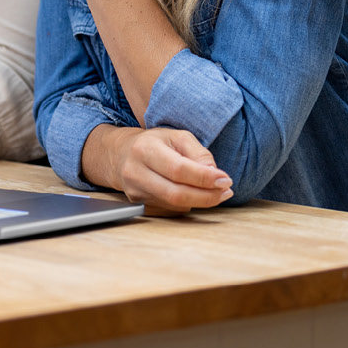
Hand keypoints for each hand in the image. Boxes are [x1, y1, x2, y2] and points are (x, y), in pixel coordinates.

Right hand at [88, 125, 233, 214]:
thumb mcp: (177, 136)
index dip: (204, 178)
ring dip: (200, 201)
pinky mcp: (138, 205)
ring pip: (174, 205)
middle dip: (206, 196)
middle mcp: (136, 172)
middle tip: (226, 191)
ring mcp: (135, 192)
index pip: (178, 169)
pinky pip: (170, 210)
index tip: (225, 180)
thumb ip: (198, 152)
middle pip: (176, 193)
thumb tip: (214, 173)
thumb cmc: (154, 143)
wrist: (121, 155)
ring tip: (216, 193)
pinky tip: (195, 195)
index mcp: (145, 149)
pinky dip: (187, 205)